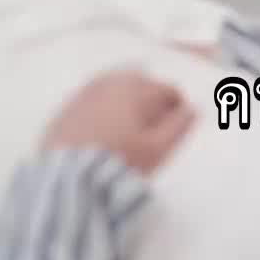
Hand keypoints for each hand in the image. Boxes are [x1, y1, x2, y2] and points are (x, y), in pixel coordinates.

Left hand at [43, 70, 194, 173]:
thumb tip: (193, 109)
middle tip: (148, 137)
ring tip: (124, 136)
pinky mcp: (66, 107)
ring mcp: (85, 93)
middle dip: (149, 106)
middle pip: (142, 87)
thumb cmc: (119, 163)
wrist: (68, 178)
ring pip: (115, 92)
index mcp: (137, 88)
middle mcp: (111, 81)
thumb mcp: (158, 150)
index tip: (171, 134)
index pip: (168, 92)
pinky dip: (100, 112)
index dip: (175, 113)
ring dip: (125, 106)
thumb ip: (180, 126)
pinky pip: (92, 102)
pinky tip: (100, 136)